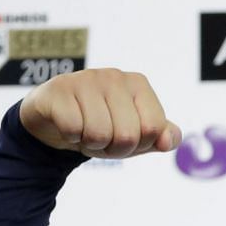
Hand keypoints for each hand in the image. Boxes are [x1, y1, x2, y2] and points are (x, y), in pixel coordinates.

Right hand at [20, 68, 181, 159]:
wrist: (56, 120)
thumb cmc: (101, 125)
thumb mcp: (135, 135)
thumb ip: (161, 137)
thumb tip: (169, 140)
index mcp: (138, 84)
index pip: (153, 129)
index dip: (138, 145)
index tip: (125, 136)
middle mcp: (114, 76)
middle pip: (127, 136)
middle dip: (113, 149)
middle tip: (102, 138)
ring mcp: (85, 78)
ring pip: (99, 134)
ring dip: (91, 144)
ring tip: (85, 131)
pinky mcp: (59, 88)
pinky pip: (73, 129)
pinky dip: (70, 137)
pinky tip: (68, 125)